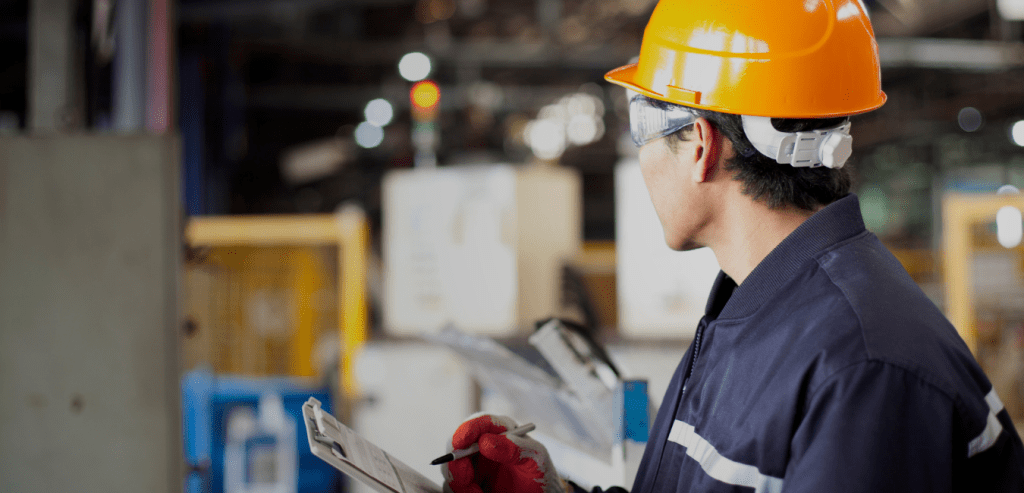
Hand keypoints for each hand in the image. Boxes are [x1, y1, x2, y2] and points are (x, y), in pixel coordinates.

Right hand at [441, 414, 566, 492]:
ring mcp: (474, 465)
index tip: (461, 442)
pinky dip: (462, 491)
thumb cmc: (541, 473)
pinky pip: (454, 486)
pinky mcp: (469, 482)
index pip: (481, 422)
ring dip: (459, 481)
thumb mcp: (537, 459)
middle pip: (457, 444)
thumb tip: (485, 442)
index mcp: (501, 432)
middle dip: (456, 459)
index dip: (468, 429)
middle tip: (466, 477)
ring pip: (452, 467)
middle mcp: (483, 446)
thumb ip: (516, 448)